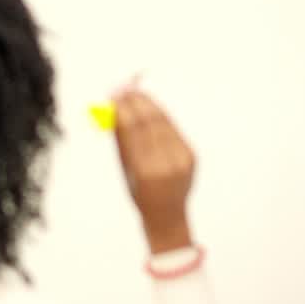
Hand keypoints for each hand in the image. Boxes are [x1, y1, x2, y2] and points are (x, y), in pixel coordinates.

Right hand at [113, 90, 195, 253]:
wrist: (167, 216)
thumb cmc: (139, 194)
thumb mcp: (125, 171)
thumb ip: (121, 141)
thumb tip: (113, 109)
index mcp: (146, 171)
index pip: (134, 130)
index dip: (124, 108)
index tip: (114, 95)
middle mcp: (167, 164)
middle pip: (150, 122)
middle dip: (137, 101)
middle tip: (125, 87)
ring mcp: (182, 160)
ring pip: (164, 123)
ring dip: (150, 104)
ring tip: (136, 92)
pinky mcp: (191, 156)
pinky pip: (174, 131)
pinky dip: (161, 117)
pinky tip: (151, 107)